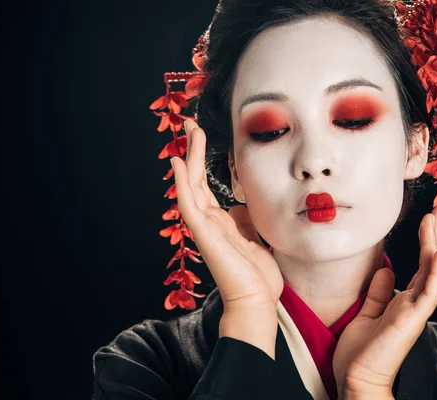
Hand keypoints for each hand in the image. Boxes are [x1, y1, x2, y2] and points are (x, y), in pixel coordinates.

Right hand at [171, 119, 283, 313]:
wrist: (257, 300)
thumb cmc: (258, 275)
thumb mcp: (255, 237)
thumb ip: (245, 219)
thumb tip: (240, 204)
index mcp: (220, 221)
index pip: (206, 184)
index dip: (202, 160)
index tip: (202, 137)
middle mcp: (209, 220)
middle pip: (196, 178)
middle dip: (193, 149)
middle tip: (191, 124)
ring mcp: (204, 226)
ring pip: (191, 184)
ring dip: (189, 156)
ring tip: (189, 131)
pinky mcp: (203, 233)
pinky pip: (189, 203)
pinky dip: (182, 183)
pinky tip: (178, 163)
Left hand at [332, 204, 436, 398]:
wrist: (358, 378)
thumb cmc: (361, 350)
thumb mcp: (368, 312)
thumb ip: (378, 292)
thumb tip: (386, 268)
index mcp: (403, 300)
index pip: (420, 264)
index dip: (426, 240)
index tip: (429, 217)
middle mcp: (413, 302)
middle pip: (429, 262)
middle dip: (435, 233)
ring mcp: (415, 310)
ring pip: (431, 271)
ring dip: (436, 243)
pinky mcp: (412, 319)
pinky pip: (428, 291)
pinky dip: (436, 271)